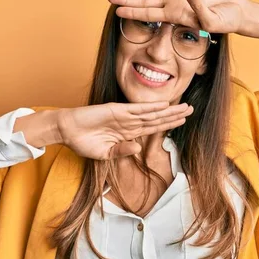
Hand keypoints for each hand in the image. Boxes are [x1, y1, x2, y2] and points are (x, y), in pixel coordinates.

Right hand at [57, 101, 193, 159]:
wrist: (67, 131)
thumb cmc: (83, 142)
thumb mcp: (105, 154)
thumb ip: (122, 151)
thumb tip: (138, 148)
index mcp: (128, 133)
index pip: (153, 128)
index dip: (168, 124)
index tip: (182, 121)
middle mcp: (130, 123)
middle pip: (157, 119)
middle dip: (174, 115)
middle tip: (191, 110)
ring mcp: (124, 115)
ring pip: (152, 113)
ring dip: (168, 110)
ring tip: (185, 107)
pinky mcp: (116, 110)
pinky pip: (137, 109)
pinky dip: (151, 107)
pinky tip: (164, 104)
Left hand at [108, 0, 251, 34]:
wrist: (237, 11)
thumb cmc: (226, 21)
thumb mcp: (212, 19)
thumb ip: (198, 7)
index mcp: (175, 15)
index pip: (148, 14)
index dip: (132, 12)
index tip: (117, 11)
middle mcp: (173, 4)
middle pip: (144, 2)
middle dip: (126, 0)